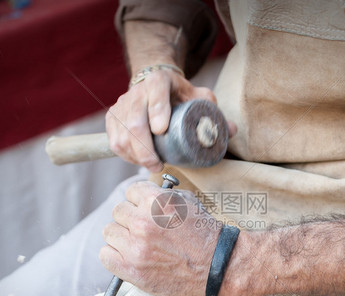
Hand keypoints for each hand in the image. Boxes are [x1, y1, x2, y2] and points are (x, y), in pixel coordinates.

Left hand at [99, 181, 221, 295]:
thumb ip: (161, 195)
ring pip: (109, 232)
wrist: (219, 265)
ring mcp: (136, 248)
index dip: (140, 201)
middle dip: (130, 218)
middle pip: (118, 212)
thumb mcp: (187, 202)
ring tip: (138, 243)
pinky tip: (129, 257)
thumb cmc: (205, 233)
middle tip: (144, 229)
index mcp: (156, 202)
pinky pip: (105, 256)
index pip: (131, 191)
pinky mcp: (132, 270)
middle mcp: (143, 223)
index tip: (147, 210)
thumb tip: (140, 194)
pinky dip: (114, 256)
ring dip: (121, 236)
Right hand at [105, 70, 223, 171]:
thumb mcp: (198, 97)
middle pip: (134, 122)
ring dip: (134, 156)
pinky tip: (138, 161)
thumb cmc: (179, 95)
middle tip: (158, 164)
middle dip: (144, 149)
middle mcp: (137, 91)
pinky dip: (125, 155)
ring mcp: (122, 104)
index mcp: (159, 81)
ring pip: (121, 135)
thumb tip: (232, 130)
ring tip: (151, 165)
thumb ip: (214, 112)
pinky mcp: (113, 117)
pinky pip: (113, 140)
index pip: (156, 92)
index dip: (157, 111)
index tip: (161, 131)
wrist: (153, 83)